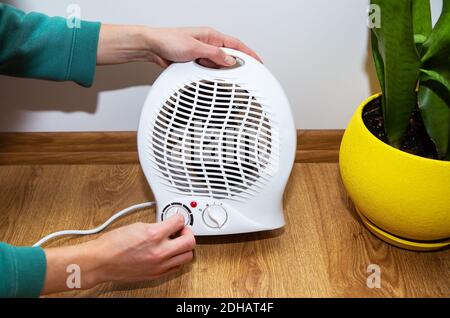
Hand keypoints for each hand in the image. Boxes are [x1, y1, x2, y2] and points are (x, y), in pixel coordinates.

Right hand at [42, 214, 194, 293]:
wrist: (100, 262)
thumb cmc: (112, 244)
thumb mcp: (137, 225)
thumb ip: (156, 225)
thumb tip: (167, 225)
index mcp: (154, 235)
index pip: (180, 221)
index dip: (179, 217)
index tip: (177, 218)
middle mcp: (160, 252)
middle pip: (190, 242)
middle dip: (188, 233)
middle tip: (181, 230)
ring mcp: (159, 265)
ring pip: (187, 257)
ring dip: (185, 248)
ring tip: (176, 242)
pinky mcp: (156, 274)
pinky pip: (176, 267)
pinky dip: (176, 259)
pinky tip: (169, 253)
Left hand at [97, 25, 261, 67]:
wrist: (151, 47)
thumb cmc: (168, 41)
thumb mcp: (195, 48)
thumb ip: (214, 55)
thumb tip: (230, 61)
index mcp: (211, 35)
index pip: (235, 45)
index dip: (249, 54)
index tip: (258, 62)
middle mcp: (208, 43)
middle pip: (229, 55)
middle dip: (237, 66)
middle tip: (246, 76)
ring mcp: (201, 53)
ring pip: (218, 64)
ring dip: (222, 71)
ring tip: (227, 80)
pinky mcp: (194, 61)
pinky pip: (208, 69)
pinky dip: (212, 74)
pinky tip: (212, 79)